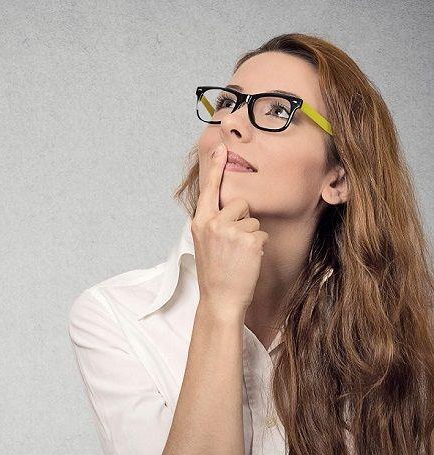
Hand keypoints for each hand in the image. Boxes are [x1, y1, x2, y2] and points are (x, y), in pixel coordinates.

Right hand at [192, 142, 268, 314]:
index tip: (221, 147)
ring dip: (251, 236)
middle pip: (240, 203)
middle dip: (243, 220)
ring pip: (253, 220)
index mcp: (200, 222)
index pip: (209, 189)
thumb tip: (230, 207)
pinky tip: (247, 261)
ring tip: (239, 256)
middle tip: (233, 245)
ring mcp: (230, 231)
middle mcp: (213, 223)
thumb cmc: (215, 273)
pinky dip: (259, 247)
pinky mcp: (248, 240)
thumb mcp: (205, 243)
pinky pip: (262, 233)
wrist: (220, 299)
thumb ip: (213, 222)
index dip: (215, 167)